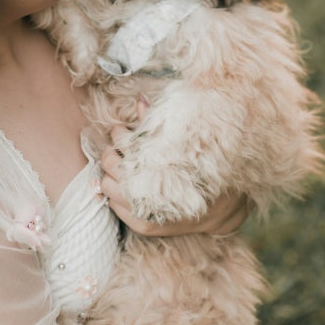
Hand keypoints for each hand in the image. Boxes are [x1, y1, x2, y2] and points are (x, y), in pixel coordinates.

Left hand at [100, 121, 251, 236]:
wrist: (219, 209)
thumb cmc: (198, 170)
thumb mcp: (179, 143)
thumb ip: (156, 122)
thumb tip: (139, 98)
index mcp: (160, 166)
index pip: (124, 144)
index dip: (120, 134)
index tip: (124, 130)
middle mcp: (150, 191)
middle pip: (110, 164)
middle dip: (111, 152)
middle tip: (118, 147)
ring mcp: (144, 212)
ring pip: (106, 186)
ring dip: (110, 174)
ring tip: (122, 166)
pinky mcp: (142, 225)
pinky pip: (113, 206)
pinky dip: (115, 194)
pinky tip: (127, 185)